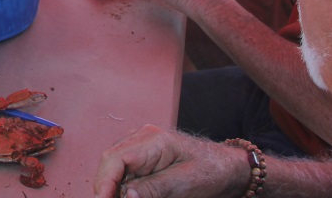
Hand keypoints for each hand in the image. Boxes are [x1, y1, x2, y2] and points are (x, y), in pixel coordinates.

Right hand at [93, 124, 250, 197]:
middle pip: (110, 164)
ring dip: (115, 189)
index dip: (104, 182)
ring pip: (115, 170)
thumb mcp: (184, 183)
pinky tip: (130, 196)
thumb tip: (125, 196)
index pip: (114, 158)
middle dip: (106, 188)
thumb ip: (154, 188)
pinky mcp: (144, 159)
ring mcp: (141, 148)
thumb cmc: (211, 171)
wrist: (228, 168)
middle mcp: (141, 140)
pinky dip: (124, 189)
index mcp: (152, 140)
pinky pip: (126, 174)